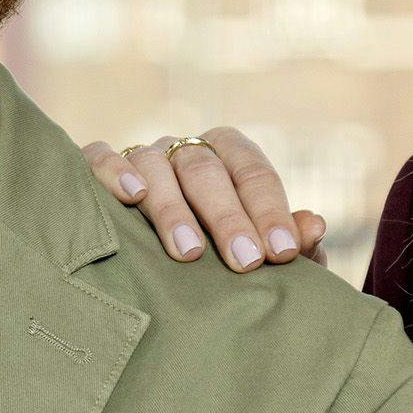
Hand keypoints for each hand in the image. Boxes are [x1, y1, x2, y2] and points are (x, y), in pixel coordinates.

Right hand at [78, 129, 325, 272]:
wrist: (150, 263)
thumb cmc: (219, 257)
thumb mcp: (257, 250)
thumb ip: (288, 241)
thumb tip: (314, 226)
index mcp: (230, 156)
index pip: (253, 173)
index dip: (270, 211)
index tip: (282, 253)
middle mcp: (185, 149)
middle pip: (206, 169)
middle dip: (228, 217)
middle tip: (246, 262)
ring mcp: (141, 155)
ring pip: (155, 165)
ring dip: (173, 208)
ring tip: (189, 252)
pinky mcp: (97, 166)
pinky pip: (101, 156)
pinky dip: (114, 171)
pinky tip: (131, 197)